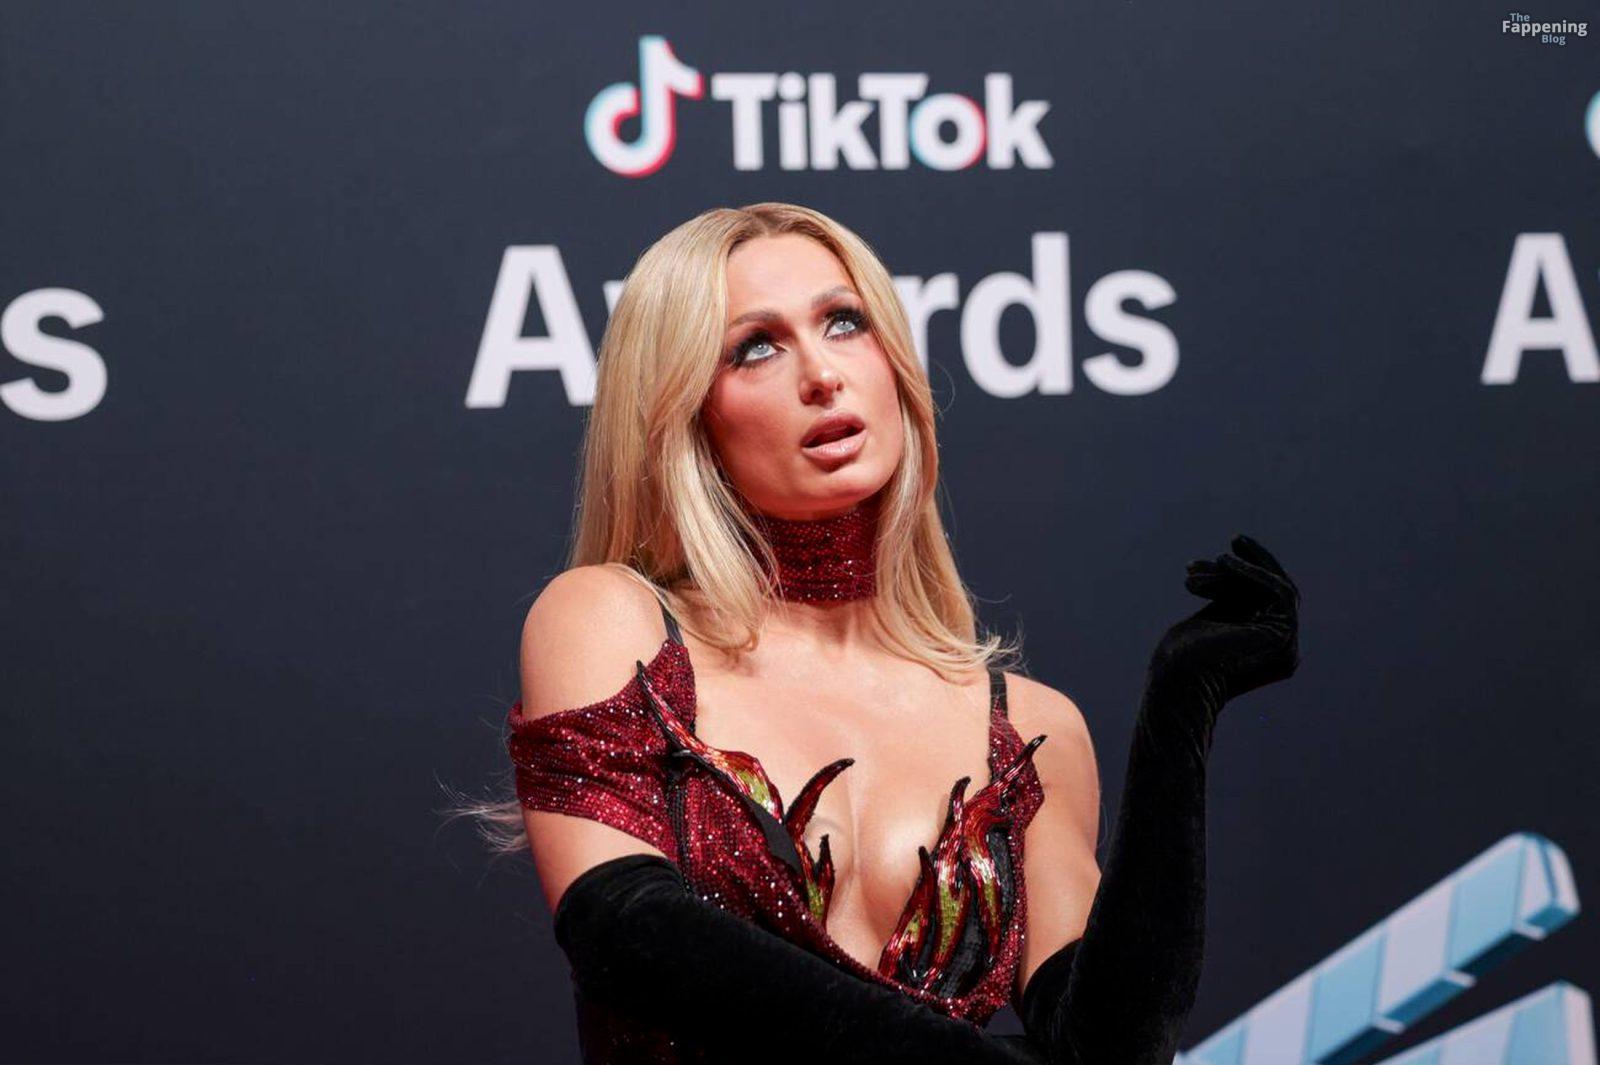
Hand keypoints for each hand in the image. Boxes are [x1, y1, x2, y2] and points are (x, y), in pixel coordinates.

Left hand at [1149, 533, 1300, 711]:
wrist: (1178, 676)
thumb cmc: (1182, 654)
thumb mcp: (1213, 617)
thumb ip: (1232, 600)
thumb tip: (1238, 568)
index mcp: (1267, 651)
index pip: (1266, 602)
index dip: (1249, 574)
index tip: (1226, 552)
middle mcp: (1285, 651)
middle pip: (1275, 594)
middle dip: (1254, 565)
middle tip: (1235, 539)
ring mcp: (1288, 645)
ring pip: (1276, 590)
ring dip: (1247, 569)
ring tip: (1219, 558)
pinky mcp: (1284, 634)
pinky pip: (1277, 592)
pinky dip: (1253, 573)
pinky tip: (1227, 562)